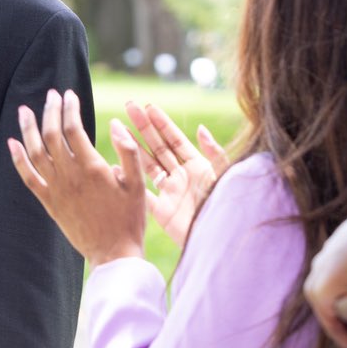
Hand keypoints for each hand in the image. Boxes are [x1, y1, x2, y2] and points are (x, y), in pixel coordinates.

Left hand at [7, 89, 145, 268]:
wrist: (113, 253)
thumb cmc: (129, 218)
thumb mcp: (138, 184)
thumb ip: (129, 152)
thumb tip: (117, 124)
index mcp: (92, 168)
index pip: (73, 128)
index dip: (69, 108)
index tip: (69, 95)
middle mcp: (70, 176)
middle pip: (52, 135)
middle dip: (49, 111)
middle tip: (51, 95)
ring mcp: (56, 190)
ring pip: (35, 152)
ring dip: (28, 129)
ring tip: (24, 110)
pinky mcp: (49, 202)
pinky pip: (28, 177)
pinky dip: (18, 159)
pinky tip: (12, 143)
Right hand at [124, 101, 228, 249]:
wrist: (223, 240)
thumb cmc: (229, 208)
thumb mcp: (225, 177)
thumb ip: (214, 153)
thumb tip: (200, 128)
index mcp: (198, 167)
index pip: (176, 140)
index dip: (162, 123)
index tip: (148, 107)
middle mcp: (182, 177)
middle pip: (159, 147)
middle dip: (144, 127)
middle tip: (129, 107)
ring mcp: (170, 194)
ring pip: (148, 165)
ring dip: (134, 147)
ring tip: (119, 129)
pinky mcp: (162, 212)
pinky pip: (143, 193)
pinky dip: (130, 181)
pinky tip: (117, 165)